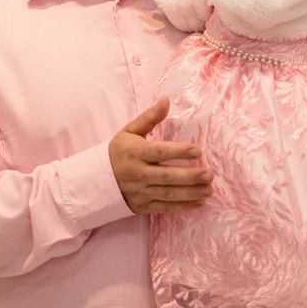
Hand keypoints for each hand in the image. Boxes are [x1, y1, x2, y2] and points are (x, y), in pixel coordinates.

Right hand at [109, 97, 213, 214]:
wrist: (97, 180)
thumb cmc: (119, 152)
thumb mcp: (130, 131)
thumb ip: (150, 117)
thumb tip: (166, 99)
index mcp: (136, 153)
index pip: (160, 152)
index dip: (179, 152)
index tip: (199, 150)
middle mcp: (138, 173)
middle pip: (167, 176)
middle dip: (190, 176)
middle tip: (209, 174)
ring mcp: (141, 192)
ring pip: (169, 194)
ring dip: (191, 193)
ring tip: (208, 188)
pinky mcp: (143, 206)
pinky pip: (166, 207)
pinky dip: (183, 207)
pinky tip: (199, 202)